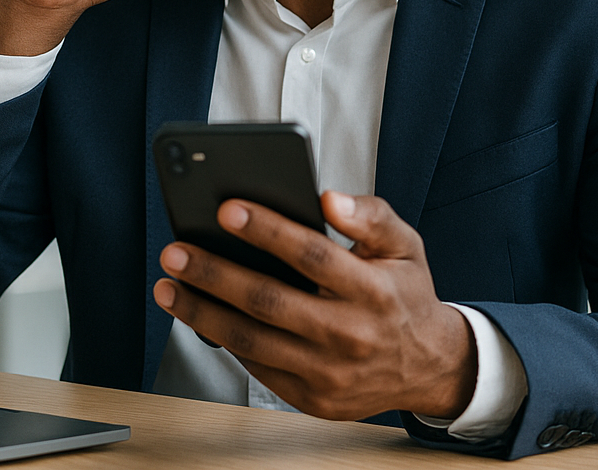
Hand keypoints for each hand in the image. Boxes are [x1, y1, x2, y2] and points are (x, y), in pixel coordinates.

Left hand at [153, 192, 476, 421]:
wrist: (429, 367)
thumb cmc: (404, 295)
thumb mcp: (405, 245)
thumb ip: (370, 215)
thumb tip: (329, 198)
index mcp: (372, 290)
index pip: (311, 255)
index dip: (266, 230)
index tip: (226, 209)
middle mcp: (349, 334)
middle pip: (269, 301)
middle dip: (214, 273)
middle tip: (176, 250)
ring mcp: (328, 373)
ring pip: (251, 340)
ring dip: (201, 312)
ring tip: (169, 286)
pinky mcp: (312, 399)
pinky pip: (257, 367)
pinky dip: (222, 341)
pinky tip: (199, 314)